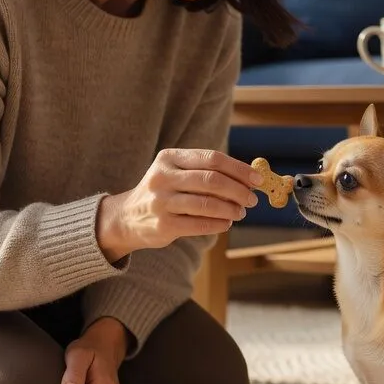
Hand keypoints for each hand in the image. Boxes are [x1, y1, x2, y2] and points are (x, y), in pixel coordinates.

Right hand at [96, 149, 261, 261]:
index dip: (238, 169)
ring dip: (231, 209)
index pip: (212, 159)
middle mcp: (163, 177)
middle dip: (238, 190)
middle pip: (211, 180)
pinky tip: (226, 223)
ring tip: (240, 212)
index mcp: (169, 158)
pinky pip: (199, 224)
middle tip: (251, 199)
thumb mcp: (176, 173)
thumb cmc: (163, 193)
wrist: (126, 218)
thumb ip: (206, 172)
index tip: (257, 179)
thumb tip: (248, 179)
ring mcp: (161, 202)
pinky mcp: (163, 225)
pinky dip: (219, 224)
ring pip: (207, 204)